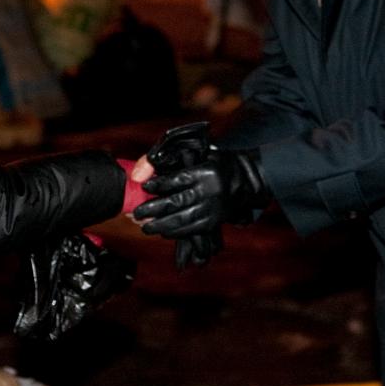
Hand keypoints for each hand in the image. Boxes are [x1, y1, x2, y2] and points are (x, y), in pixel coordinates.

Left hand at [132, 147, 267, 238]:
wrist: (247, 180)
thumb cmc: (217, 163)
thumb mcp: (200, 153)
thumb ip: (169, 158)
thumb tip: (142, 173)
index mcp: (206, 172)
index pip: (178, 179)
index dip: (159, 184)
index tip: (145, 187)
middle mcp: (211, 191)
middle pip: (177, 202)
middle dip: (154, 209)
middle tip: (137, 212)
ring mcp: (213, 209)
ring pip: (182, 219)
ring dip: (161, 225)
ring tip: (145, 227)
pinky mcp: (214, 222)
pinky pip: (191, 229)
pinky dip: (175, 232)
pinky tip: (162, 231)